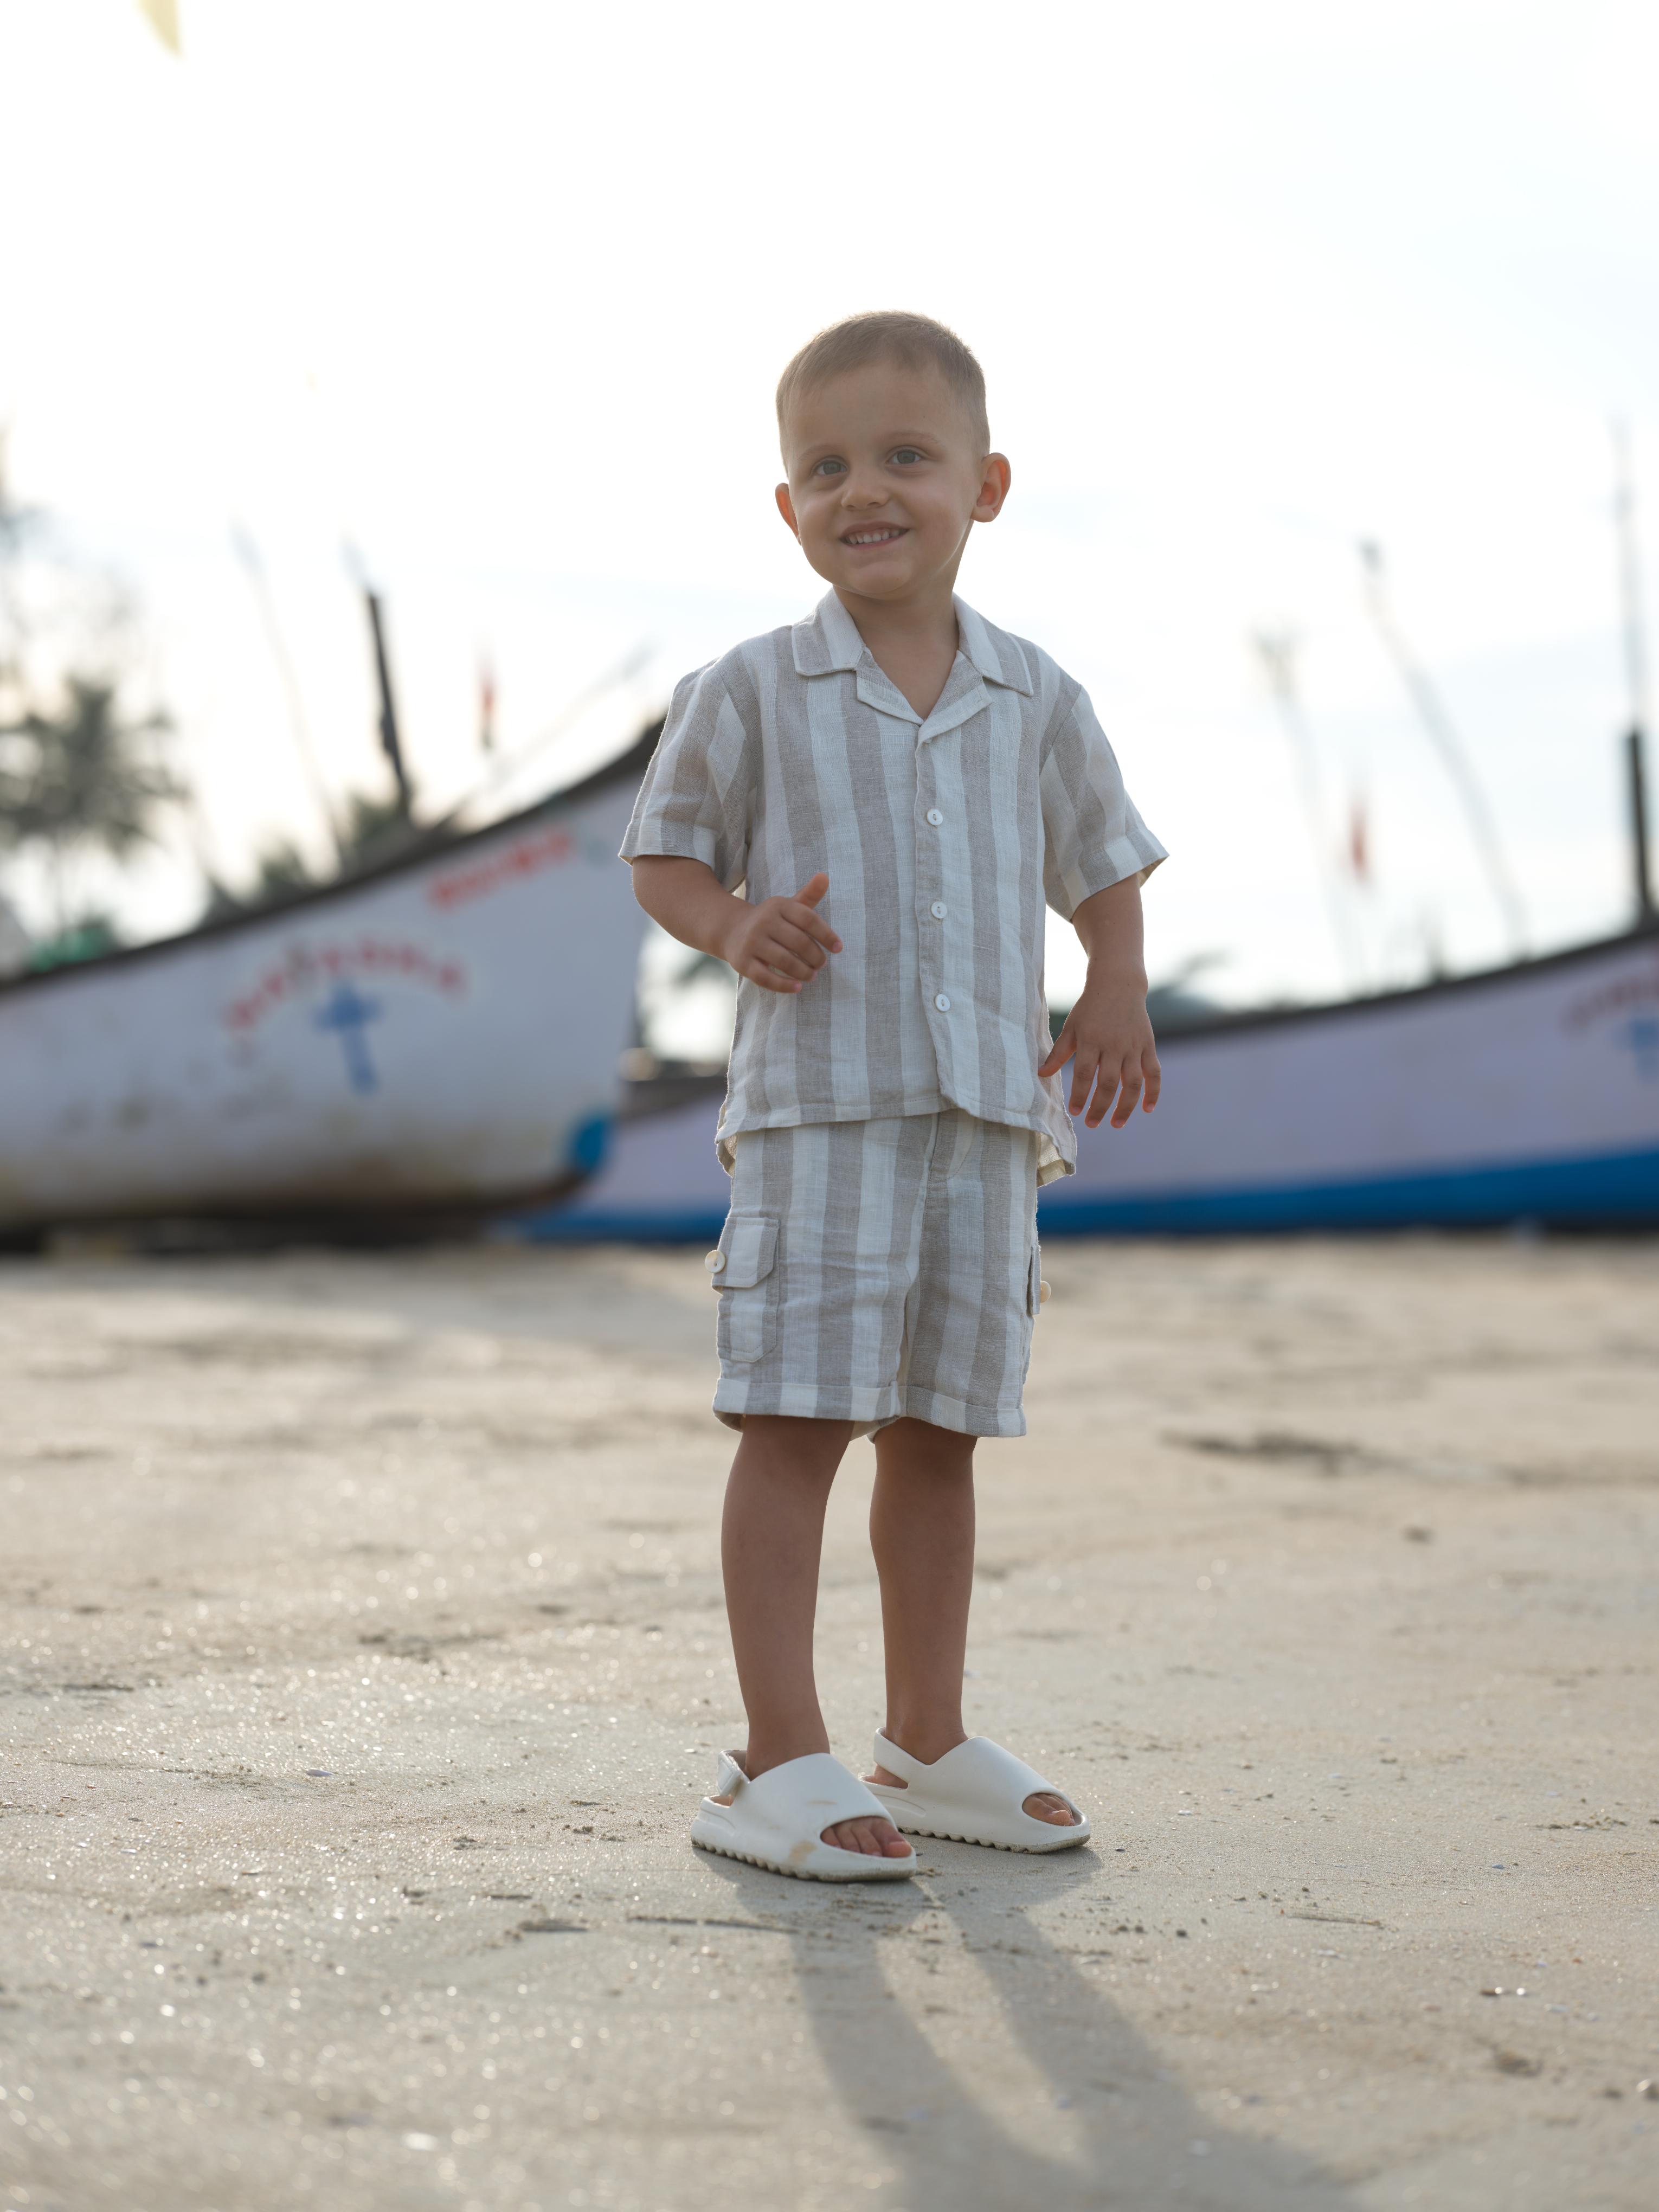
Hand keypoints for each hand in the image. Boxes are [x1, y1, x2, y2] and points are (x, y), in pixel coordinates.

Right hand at [720, 871, 841, 994]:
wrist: (731, 930)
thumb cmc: (770, 920)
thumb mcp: (788, 906)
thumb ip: (808, 895)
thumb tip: (825, 876)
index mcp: (778, 905)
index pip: (808, 919)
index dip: (827, 935)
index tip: (838, 948)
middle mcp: (763, 921)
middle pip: (799, 942)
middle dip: (816, 957)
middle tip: (821, 964)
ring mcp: (751, 942)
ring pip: (785, 961)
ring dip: (804, 972)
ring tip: (812, 975)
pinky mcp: (742, 962)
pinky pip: (766, 978)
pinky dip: (785, 985)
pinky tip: (798, 987)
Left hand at [1038, 970, 1160, 1127]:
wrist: (1118, 985)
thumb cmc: (1090, 1009)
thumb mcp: (1071, 1027)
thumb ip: (1058, 1052)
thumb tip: (1041, 1074)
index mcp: (1091, 1040)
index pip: (1084, 1073)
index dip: (1079, 1094)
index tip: (1074, 1112)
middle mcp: (1114, 1045)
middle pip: (1108, 1083)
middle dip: (1100, 1107)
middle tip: (1092, 1123)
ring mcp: (1133, 1046)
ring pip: (1133, 1083)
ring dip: (1126, 1107)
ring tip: (1116, 1123)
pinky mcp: (1148, 1046)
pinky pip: (1154, 1073)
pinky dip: (1153, 1092)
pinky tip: (1147, 1109)